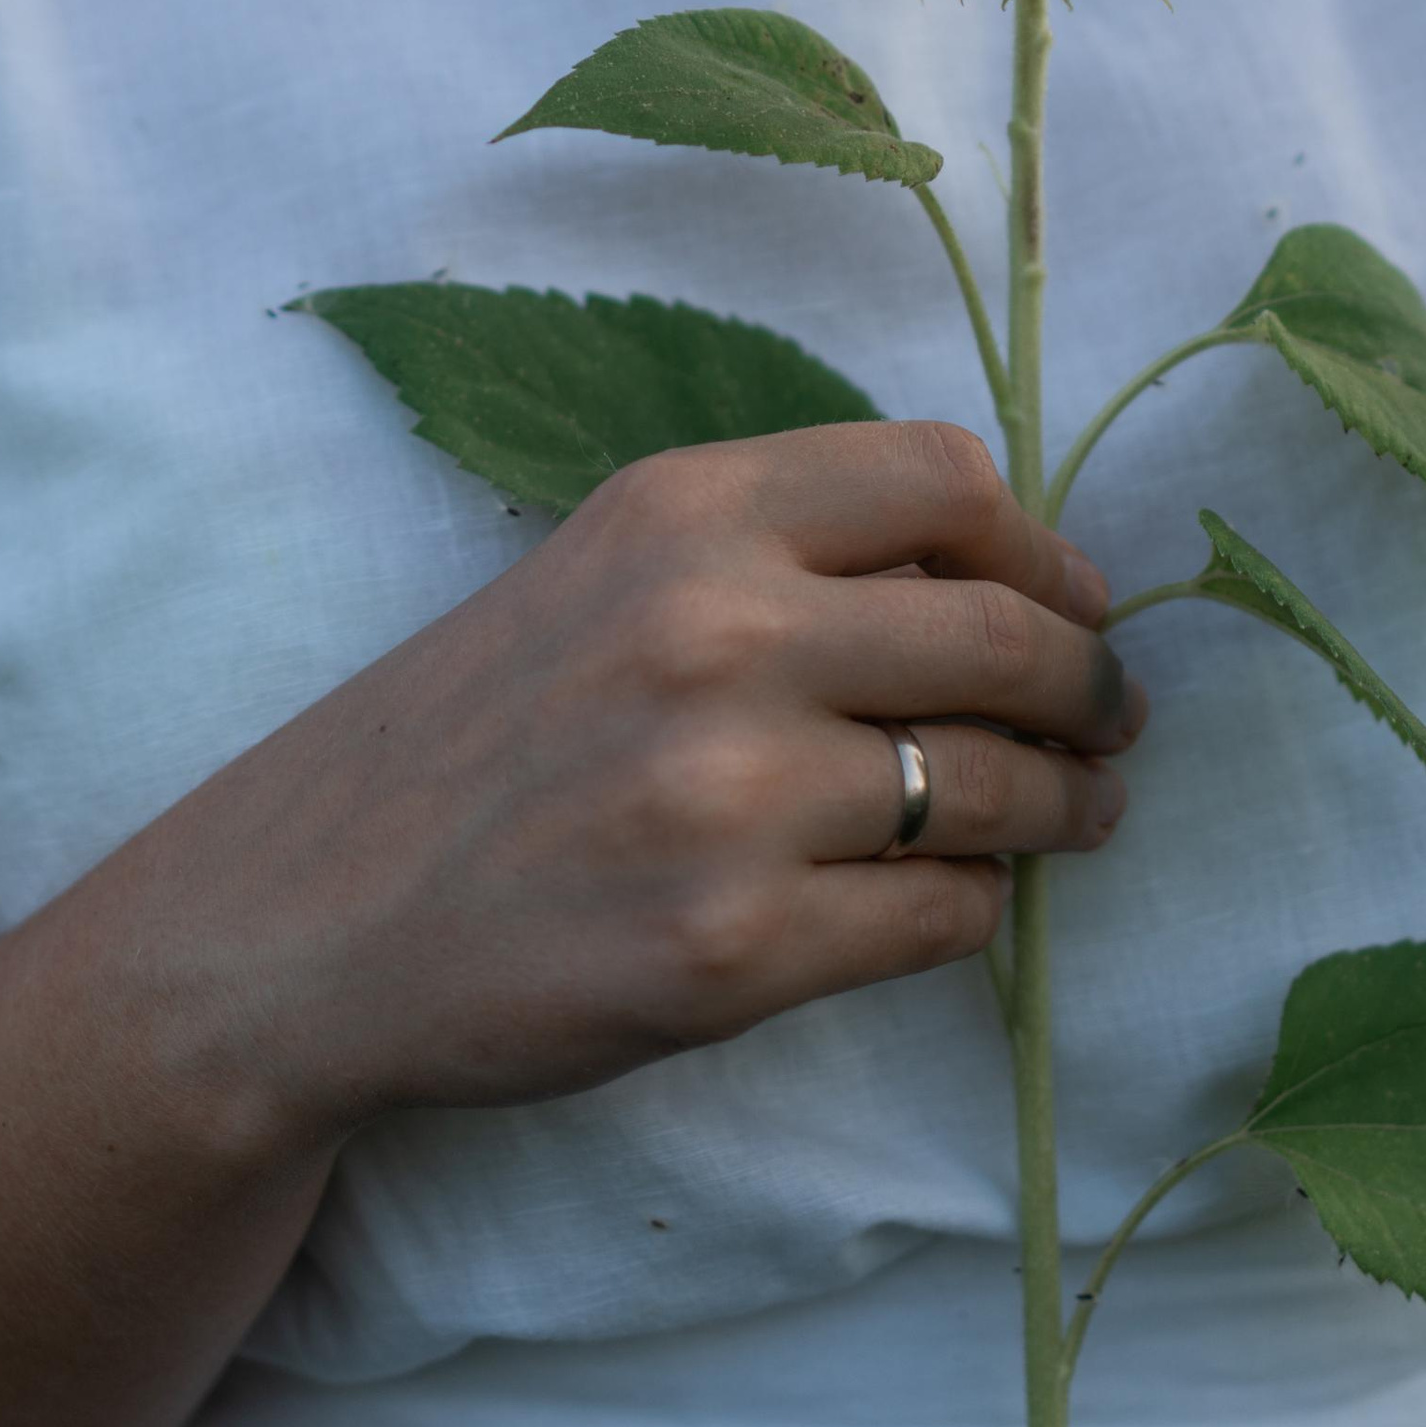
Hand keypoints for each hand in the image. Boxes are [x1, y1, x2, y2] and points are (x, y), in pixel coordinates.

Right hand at [139, 420, 1140, 1142]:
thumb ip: (781, 550)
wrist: (310, 920)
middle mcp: (713, 631)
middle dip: (1091, 685)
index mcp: (685, 510)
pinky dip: (975, 905)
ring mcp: (726, 797)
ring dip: (1065, 803)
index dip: (1044, 547)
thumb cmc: (476, 736)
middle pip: (1001, 636)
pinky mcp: (733, 949)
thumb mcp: (608, 573)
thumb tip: (1005, 584)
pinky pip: (939, 914)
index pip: (945, 477)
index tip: (1079, 602)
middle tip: (1115, 721)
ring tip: (1079, 812)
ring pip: (991, 784)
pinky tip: (959, 897)